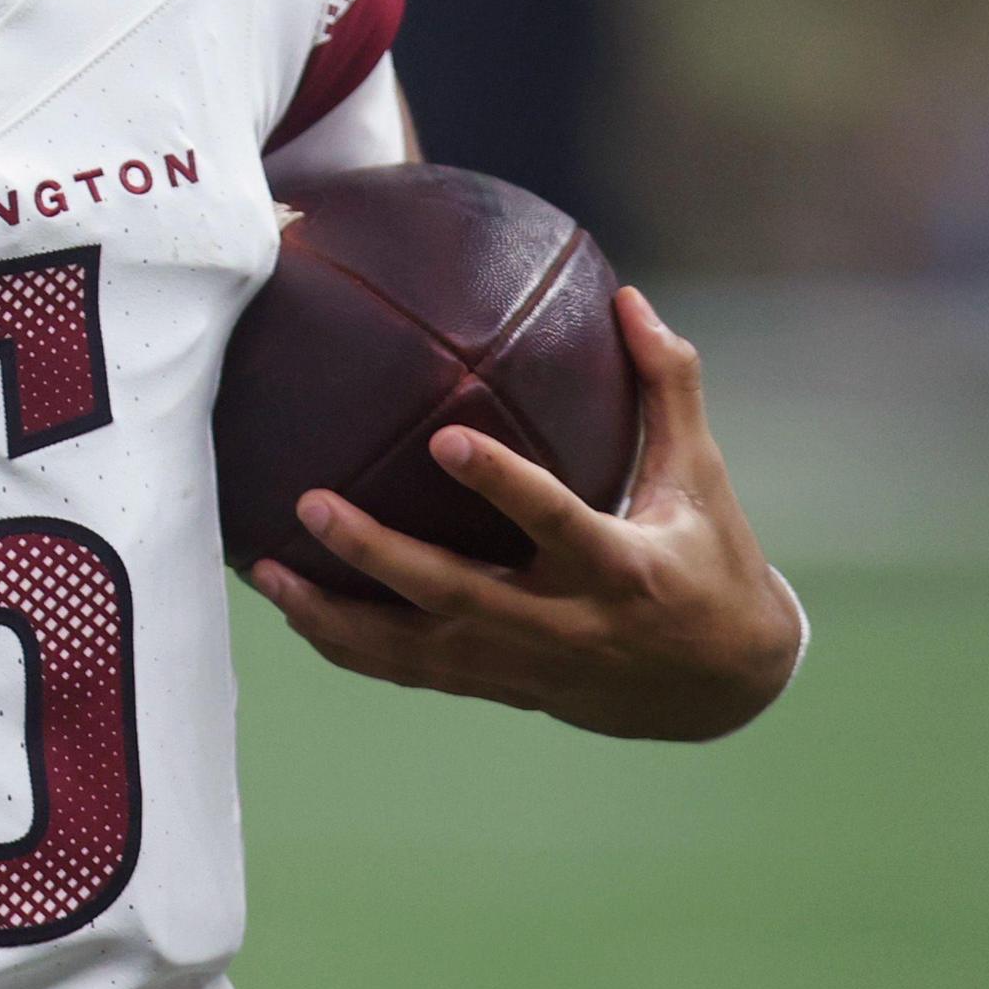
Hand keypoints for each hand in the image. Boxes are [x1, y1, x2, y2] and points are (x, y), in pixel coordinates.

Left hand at [251, 287, 804, 739]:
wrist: (722, 690)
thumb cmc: (711, 564)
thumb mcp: (702, 479)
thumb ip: (666, 388)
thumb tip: (629, 298)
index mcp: (622, 567)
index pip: (556, 520)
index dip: (503, 485)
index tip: (445, 440)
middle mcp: (567, 623)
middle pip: (458, 595)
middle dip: (379, 556)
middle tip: (312, 504)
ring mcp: (525, 664)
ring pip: (417, 648)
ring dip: (335, 613)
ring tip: (266, 569)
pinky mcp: (499, 687)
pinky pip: (411, 673)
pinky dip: (347, 646)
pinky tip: (291, 609)